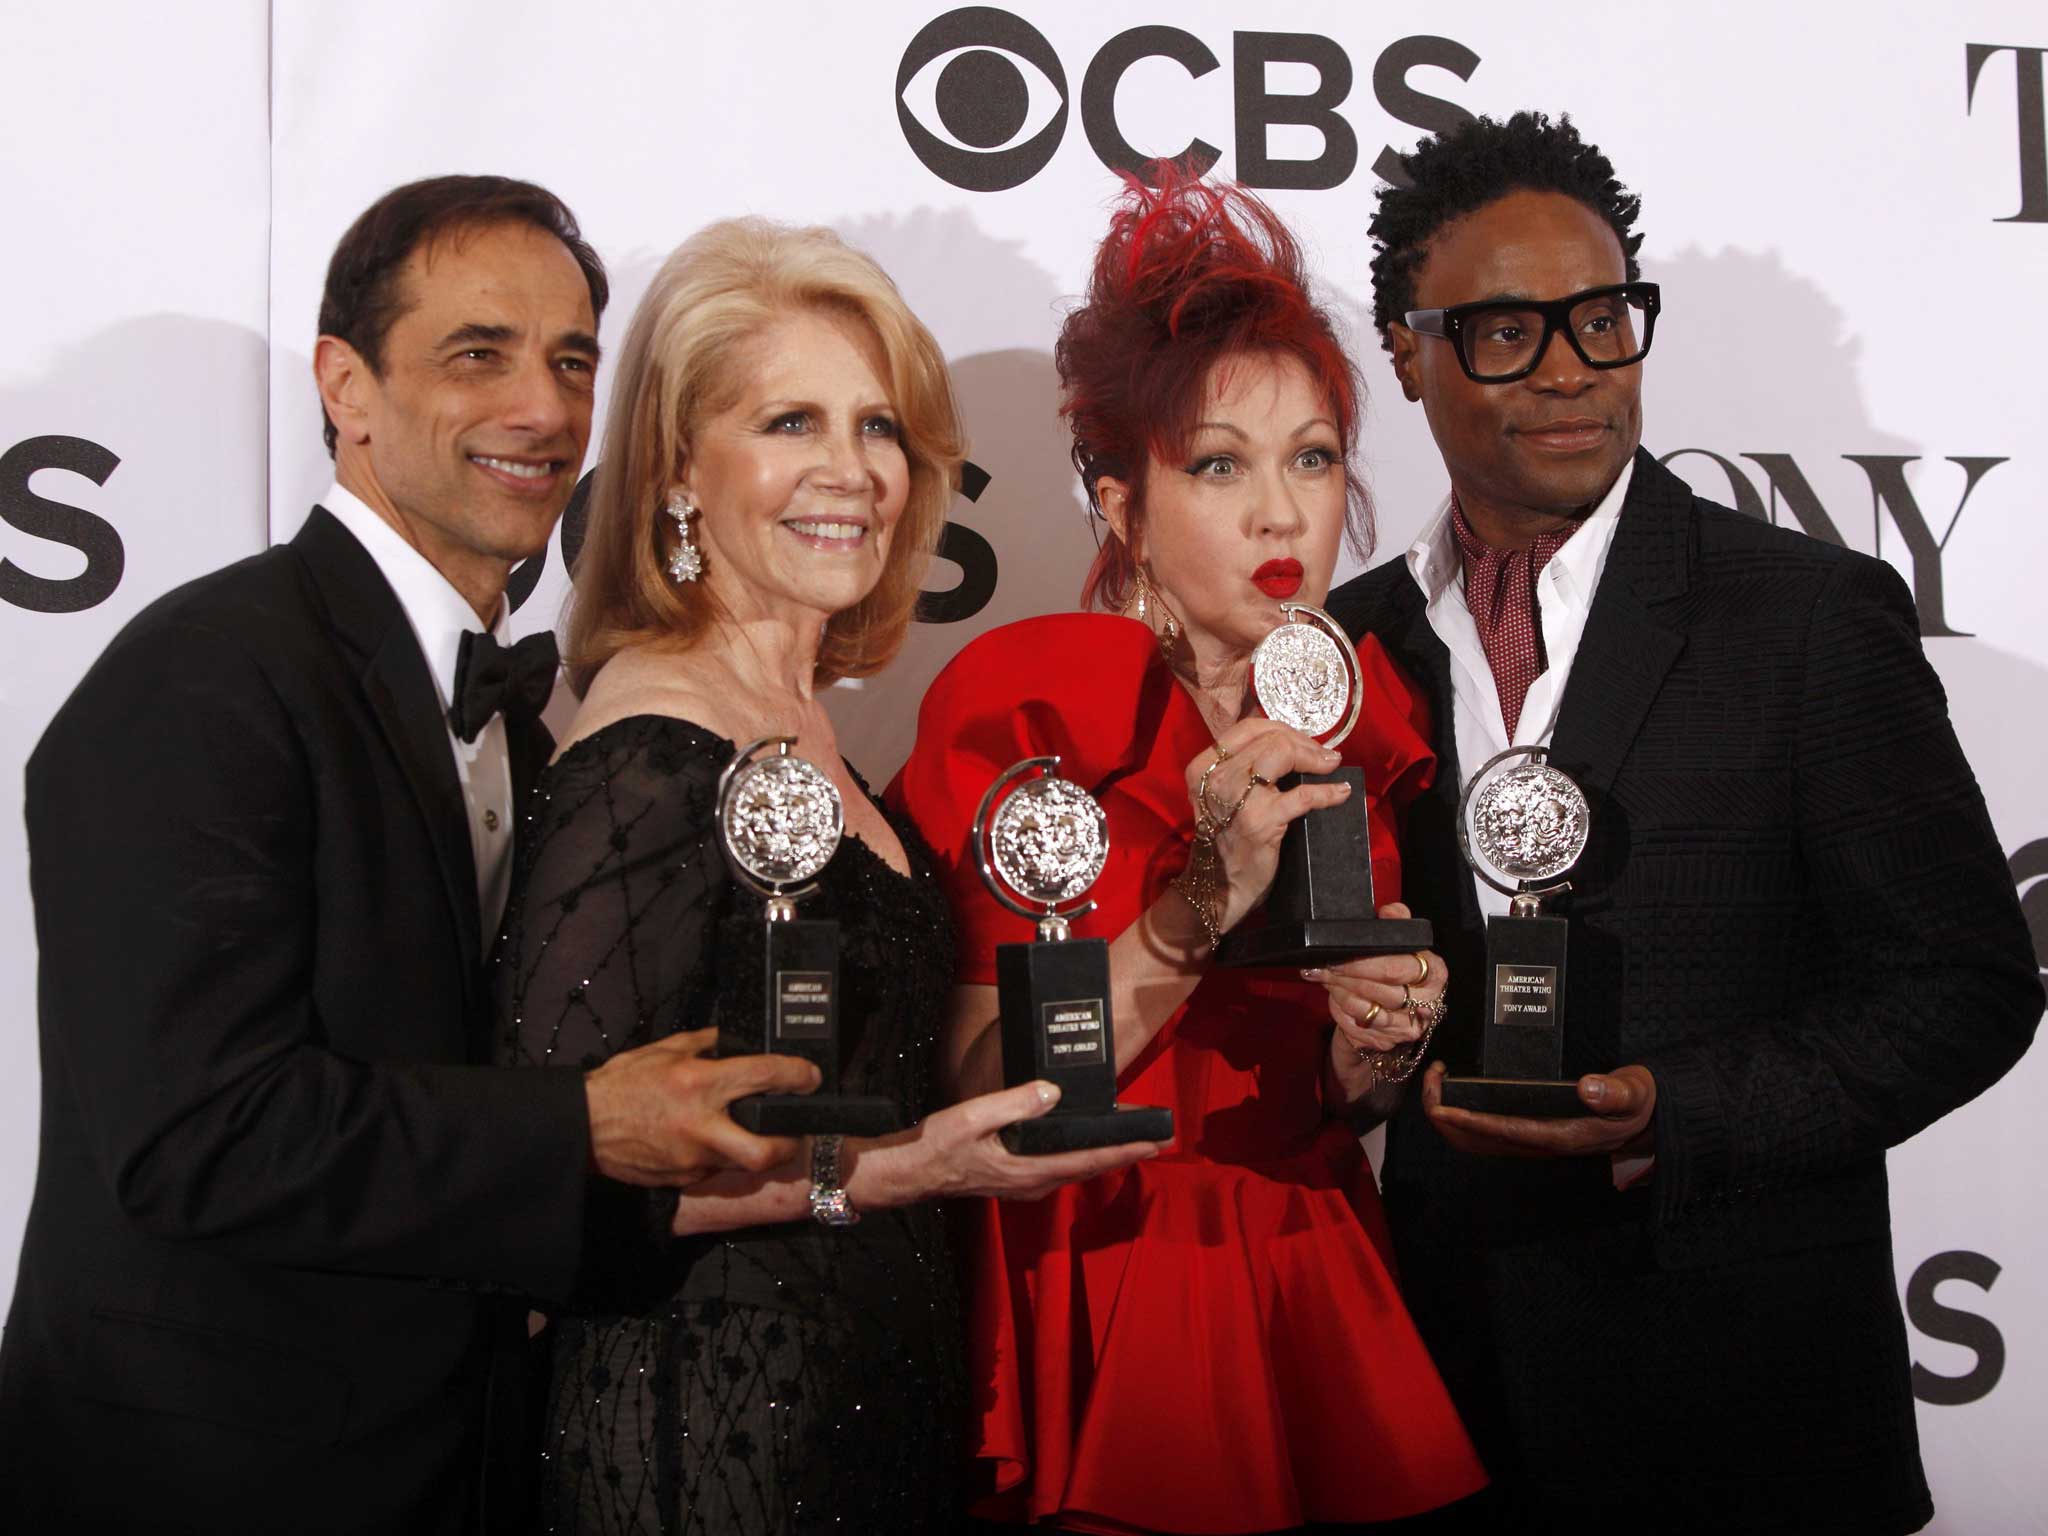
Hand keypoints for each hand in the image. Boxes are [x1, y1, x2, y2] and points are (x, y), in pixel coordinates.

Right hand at [584, 1028, 821, 1186]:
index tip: (810, 1076)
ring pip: (742, 1164)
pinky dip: (721, 1157)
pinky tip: (712, 1142)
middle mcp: (700, 1126)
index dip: (797, 1075)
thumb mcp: (667, 1049)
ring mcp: (691, 1159)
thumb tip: (740, 1039)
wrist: (583, 1126)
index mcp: (698, 1084)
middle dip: (790, 1144)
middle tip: (794, 1131)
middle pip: (766, 1151)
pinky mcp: (682, 1180)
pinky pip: (715, 1170)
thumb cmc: (623, 1083)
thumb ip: (708, 1043)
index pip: (764, 1077)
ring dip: (753, 1150)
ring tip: (753, 1133)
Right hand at [864, 1081, 1165, 1204]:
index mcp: (1028, 1169)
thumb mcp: (973, 1116)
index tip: (1152, 1142)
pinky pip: (1060, 1166)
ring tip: (1128, 1136)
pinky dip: (1081, 1154)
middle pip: (1089, 1166)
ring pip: (1076, 1168)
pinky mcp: (1018, 1177)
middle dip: (1123, 1152)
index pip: (1087, 1159)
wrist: (912, 1172)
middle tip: (1156, 1139)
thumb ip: (1014, 1103)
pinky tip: (1084, 1140)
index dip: (1122, 1149)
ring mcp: (1026, 1183)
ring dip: (1103, 1153)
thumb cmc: (938, 1145)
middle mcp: (1034, 1182)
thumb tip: (1053, 1092)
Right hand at [1184, 721, 1351, 932]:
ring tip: (1332, 766)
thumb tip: (1290, 744)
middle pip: (1270, 738)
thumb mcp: (1223, 796)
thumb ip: (1243, 769)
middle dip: (1305, 743)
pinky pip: (1303, 795)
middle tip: (1325, 757)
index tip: (1305, 742)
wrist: (1218, 886)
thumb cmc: (1225, 841)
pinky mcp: (1261, 820)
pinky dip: (1328, 792)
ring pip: (1283, 753)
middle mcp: (1217, 777)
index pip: (1248, 728)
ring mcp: (1237, 798)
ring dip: (1315, 758)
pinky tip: (1341, 793)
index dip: (1284, 729)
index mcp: (1204, 766)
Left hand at [1302, 904, 1446, 1057]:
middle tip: (1325, 964)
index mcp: (1434, 972)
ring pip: (1365, 1007)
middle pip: (1381, 988)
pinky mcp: (1386, 1040)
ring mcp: (1406, 1026)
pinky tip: (1332, 993)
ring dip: (1339, 989)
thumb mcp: (1399, 944)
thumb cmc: (1394, 970)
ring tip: (1322, 974)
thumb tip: (1390, 911)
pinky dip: (1340, 1006)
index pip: (1399, 966)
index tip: (1340, 952)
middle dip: (1347, 973)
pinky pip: (1356, 1023)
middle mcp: (1426, 1003)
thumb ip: (1397, 924)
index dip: (1366, 960)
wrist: (1391, 1010)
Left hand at [1421, 1061, 1656, 1158]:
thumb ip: (1615, 1092)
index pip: (1505, 1132)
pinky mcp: (1528, 1134)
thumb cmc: (1636, 1103)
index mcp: (1561, 1136)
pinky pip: (1484, 1133)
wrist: (1644, 1119)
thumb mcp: (1634, 1094)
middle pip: (1478, 1141)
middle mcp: (1540, 1144)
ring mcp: (1531, 1141)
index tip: (1441, 1107)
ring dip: (1448, 1116)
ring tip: (1438, 1078)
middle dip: (1446, 1116)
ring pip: (1476, 1140)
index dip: (1469, 1121)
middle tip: (1433, 1076)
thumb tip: (1588, 1087)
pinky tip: (1455, 1090)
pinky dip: (1461, 1115)